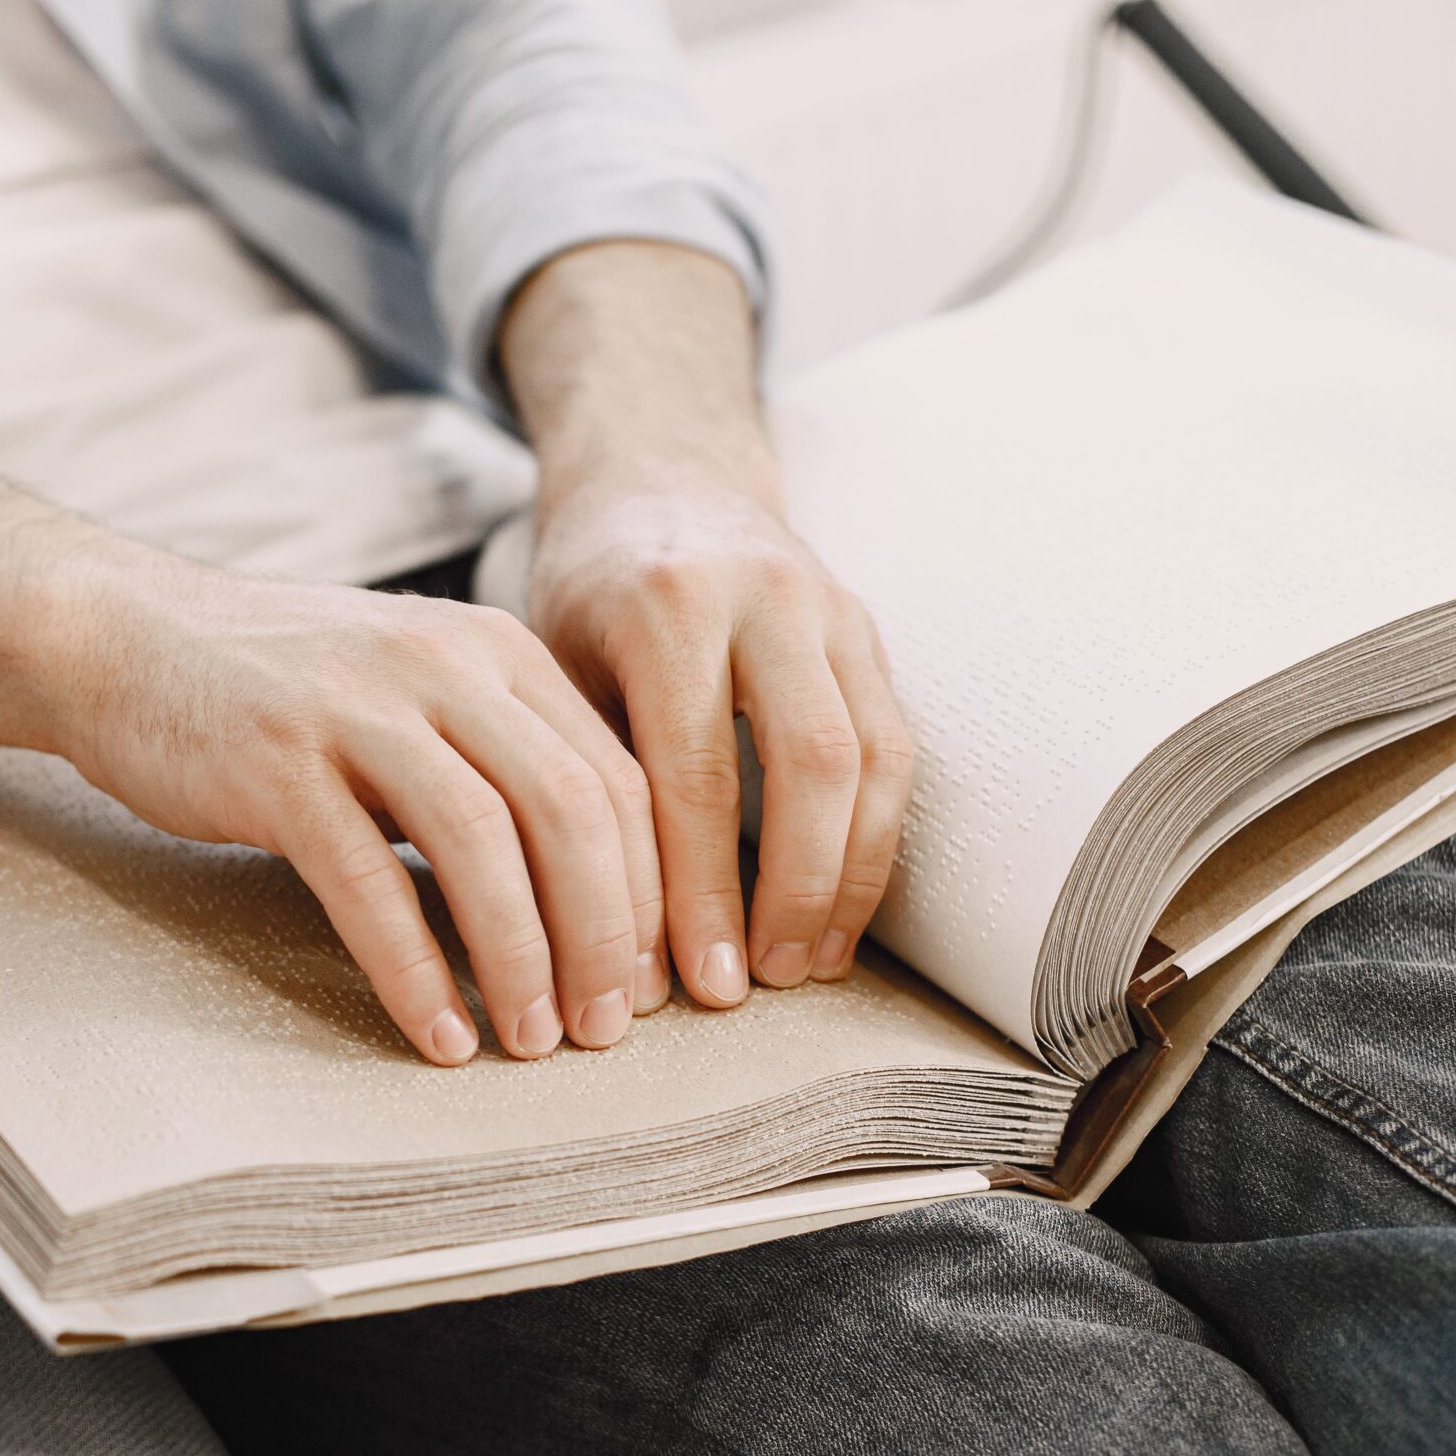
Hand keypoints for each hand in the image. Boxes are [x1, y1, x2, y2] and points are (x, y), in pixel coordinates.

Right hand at [0, 443, 662, 1066]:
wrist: (123, 635)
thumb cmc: (288, 692)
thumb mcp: (420, 696)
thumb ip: (507, 765)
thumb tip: (605, 902)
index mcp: (498, 652)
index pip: (617, 778)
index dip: (652, 892)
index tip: (659, 983)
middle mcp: (444, 667)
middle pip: (571, 810)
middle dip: (607, 935)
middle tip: (611, 1031)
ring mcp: (357, 708)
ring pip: (483, 844)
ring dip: (523, 958)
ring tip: (534, 1043)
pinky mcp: (277, 763)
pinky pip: (369, 882)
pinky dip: (416, 970)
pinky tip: (440, 1034)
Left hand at [525, 473, 911, 1003]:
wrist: (662, 473)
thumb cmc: (591, 586)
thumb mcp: (558, 661)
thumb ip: (595, 773)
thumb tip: (607, 932)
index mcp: (669, 607)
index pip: (696, 774)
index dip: (702, 890)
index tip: (693, 980)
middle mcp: (766, 598)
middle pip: (812, 766)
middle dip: (795, 891)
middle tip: (763, 983)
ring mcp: (832, 609)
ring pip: (877, 760)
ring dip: (851, 877)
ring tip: (813, 964)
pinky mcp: (869, 630)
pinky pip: (897, 748)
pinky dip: (876, 839)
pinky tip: (843, 910)